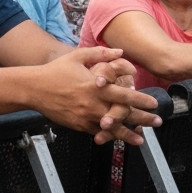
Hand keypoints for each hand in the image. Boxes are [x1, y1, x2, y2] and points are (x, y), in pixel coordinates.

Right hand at [34, 48, 160, 144]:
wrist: (33, 88)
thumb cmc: (55, 71)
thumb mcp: (77, 56)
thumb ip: (100, 54)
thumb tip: (120, 51)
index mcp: (95, 86)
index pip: (124, 95)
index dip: (141, 100)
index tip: (154, 103)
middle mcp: (93, 104)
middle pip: (123, 114)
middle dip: (143, 120)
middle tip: (158, 122)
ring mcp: (85, 117)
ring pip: (112, 129)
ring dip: (128, 135)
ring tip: (142, 140)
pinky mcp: (78, 125)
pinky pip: (97, 132)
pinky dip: (109, 136)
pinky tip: (117, 139)